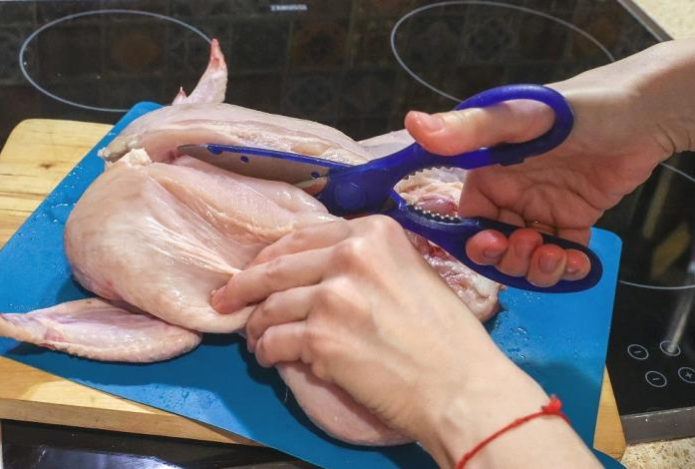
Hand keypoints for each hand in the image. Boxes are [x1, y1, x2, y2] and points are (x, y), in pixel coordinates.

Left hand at [212, 216, 489, 435]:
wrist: (460, 385)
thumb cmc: (446, 334)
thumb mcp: (410, 272)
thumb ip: (365, 260)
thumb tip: (319, 266)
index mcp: (373, 233)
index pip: (303, 236)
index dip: (272, 255)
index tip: (256, 268)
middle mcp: (350, 255)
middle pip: (277, 267)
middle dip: (244, 286)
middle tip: (226, 299)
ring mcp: (332, 296)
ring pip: (271, 306)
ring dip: (257, 325)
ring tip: (255, 338)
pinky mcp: (320, 338)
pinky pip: (274, 341)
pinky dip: (267, 350)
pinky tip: (269, 356)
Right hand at [405, 40, 694, 286]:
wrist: (641, 113)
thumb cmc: (576, 111)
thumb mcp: (518, 119)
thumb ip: (468, 129)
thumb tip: (413, 124)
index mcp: (488, 173)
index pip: (468, 218)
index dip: (474, 240)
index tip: (492, 242)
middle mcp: (511, 194)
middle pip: (495, 245)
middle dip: (508, 257)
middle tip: (531, 245)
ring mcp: (541, 209)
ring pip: (526, 256)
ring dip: (536, 267)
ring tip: (556, 253)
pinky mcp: (573, 220)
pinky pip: (561, 255)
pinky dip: (567, 268)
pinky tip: (578, 261)